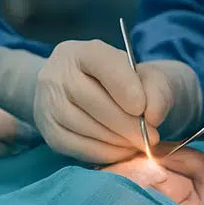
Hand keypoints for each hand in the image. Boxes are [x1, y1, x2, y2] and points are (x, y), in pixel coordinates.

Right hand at [33, 39, 176, 163]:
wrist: (87, 95)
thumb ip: (157, 88)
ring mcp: (47, 103)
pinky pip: (77, 147)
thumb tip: (153, 114)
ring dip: (117, 140)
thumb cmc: (122, 84)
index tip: (143, 108)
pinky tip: (122, 150)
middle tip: (150, 137)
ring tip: (139, 143)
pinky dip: (105, 153)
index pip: (101, 62)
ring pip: (83, 126)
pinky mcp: (48, 131)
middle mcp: (56, 74)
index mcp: (80, 52)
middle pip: (91, 99)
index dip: (124, 86)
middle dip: (126, 123)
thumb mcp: (143, 76)